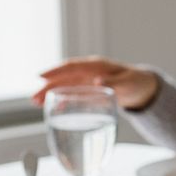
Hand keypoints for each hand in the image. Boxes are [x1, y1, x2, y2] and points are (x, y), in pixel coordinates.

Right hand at [35, 56, 158, 109]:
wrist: (141, 88)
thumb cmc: (136, 83)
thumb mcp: (128, 83)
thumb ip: (114, 84)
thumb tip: (98, 82)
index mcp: (96, 66)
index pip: (71, 66)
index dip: (56, 71)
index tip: (41, 76)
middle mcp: (88, 72)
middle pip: (64, 78)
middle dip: (48, 86)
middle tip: (34, 97)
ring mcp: (87, 81)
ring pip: (65, 86)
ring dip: (51, 93)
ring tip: (36, 103)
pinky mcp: (89, 91)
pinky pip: (72, 94)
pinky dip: (63, 100)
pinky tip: (55, 109)